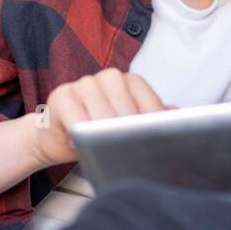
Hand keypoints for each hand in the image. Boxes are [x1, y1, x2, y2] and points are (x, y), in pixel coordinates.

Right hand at [31, 71, 172, 166]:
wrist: (54, 136)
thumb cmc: (94, 131)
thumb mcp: (125, 126)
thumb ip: (149, 119)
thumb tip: (175, 115)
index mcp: (129, 81)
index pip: (148, 101)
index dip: (152, 125)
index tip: (154, 142)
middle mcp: (109, 77)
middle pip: (127, 109)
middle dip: (127, 134)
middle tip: (126, 152)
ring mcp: (84, 83)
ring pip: (103, 114)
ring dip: (104, 136)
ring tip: (103, 149)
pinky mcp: (62, 95)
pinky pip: (77, 119)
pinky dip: (81, 136)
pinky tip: (82, 144)